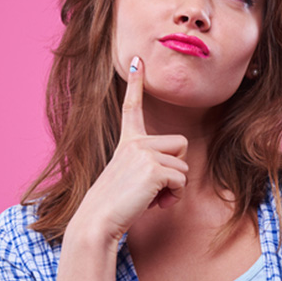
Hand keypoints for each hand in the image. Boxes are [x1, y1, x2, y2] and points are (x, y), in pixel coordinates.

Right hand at [67, 56, 188, 243]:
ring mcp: (144, 153)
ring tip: (152, 198)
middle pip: (180, 144)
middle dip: (177, 168)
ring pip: (183, 166)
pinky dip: (174, 196)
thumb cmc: (115, 206)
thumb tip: (176, 180)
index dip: (136, 84)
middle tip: (157, 188)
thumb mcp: (131, 179)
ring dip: (175, 187)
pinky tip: (155, 203)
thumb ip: (151, 169)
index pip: (132, 108)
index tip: (138, 60)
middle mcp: (135, 142)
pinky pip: (181, 180)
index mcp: (127, 142)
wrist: (98, 221)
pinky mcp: (153, 169)